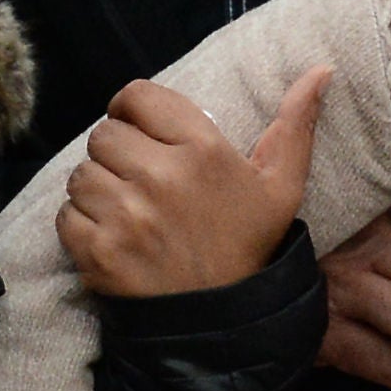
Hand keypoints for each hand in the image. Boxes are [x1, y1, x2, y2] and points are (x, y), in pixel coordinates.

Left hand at [61, 70, 331, 299]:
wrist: (224, 323)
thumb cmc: (248, 246)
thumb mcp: (282, 186)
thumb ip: (295, 124)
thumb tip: (323, 68)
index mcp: (203, 150)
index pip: (135, 97)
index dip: (131, 110)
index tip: (140, 132)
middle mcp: (161, 175)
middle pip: (103, 134)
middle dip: (116, 153)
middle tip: (138, 179)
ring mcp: (126, 214)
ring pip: (82, 173)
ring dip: (97, 189)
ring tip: (126, 210)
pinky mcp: (98, 250)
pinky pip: (67, 214)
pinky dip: (82, 224)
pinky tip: (112, 236)